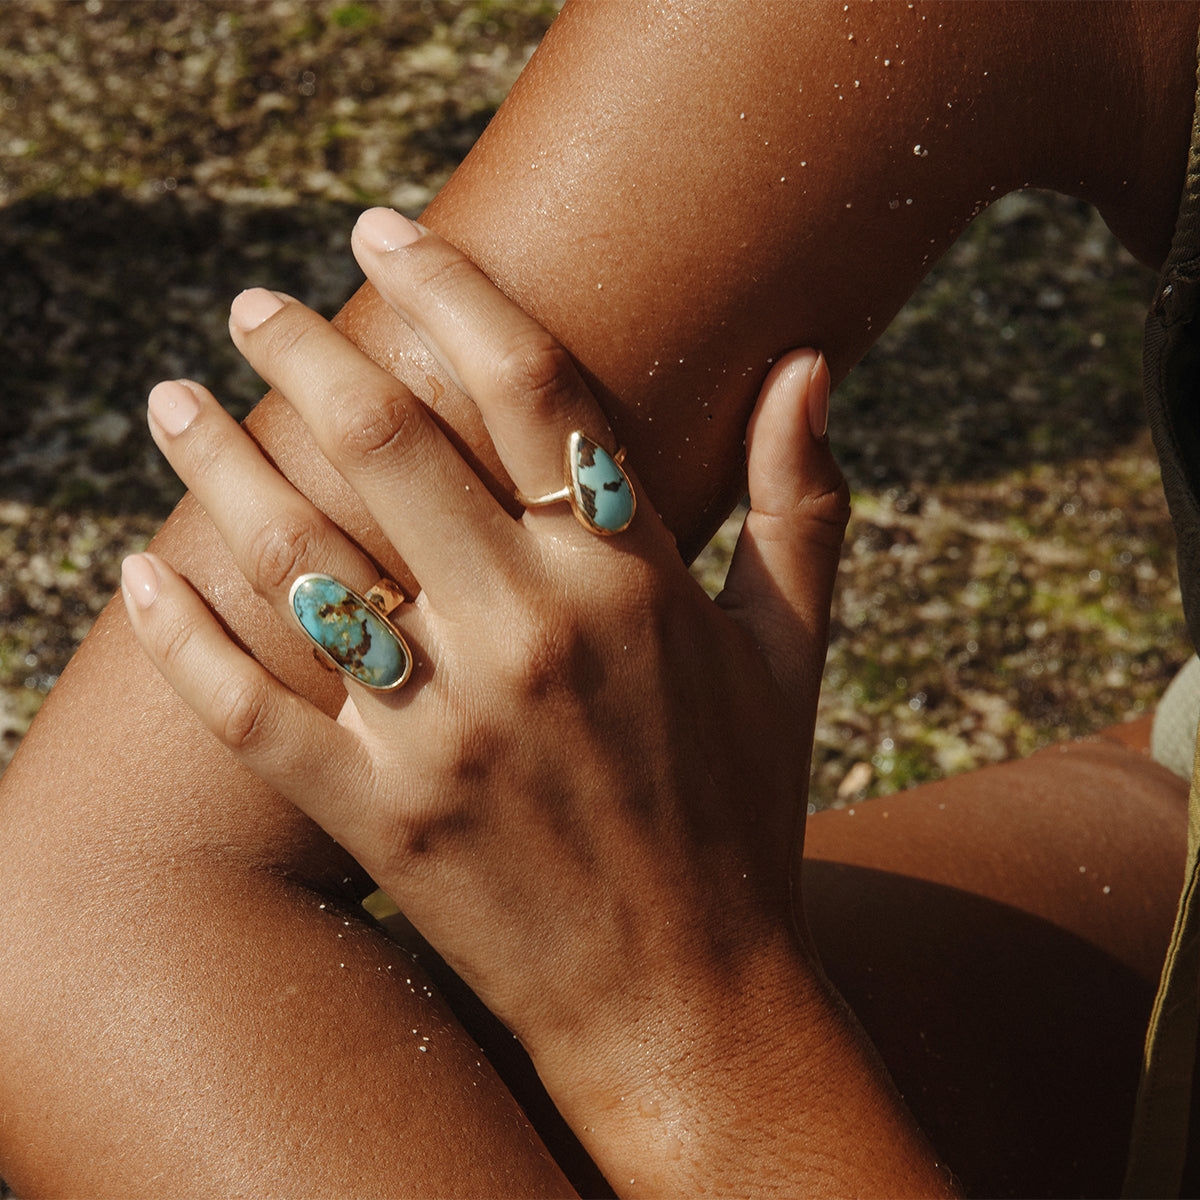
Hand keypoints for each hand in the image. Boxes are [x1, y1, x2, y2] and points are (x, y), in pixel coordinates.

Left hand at [121, 211, 895, 1192]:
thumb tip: (812, 361)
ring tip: (174, 401)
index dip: (450, 286)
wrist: (688, 996)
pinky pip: (248, 704)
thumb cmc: (744, 810)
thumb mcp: (791, 653)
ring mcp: (446, 731)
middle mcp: (534, 637)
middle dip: (303, 346)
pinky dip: (180, 630)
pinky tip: (138, 570)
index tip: (383, 232)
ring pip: (295, 553)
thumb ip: (804, 503)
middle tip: (252, 304)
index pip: (528, 382)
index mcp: (632, 580)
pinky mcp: (380, 817)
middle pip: (388, 439)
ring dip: (217, 460)